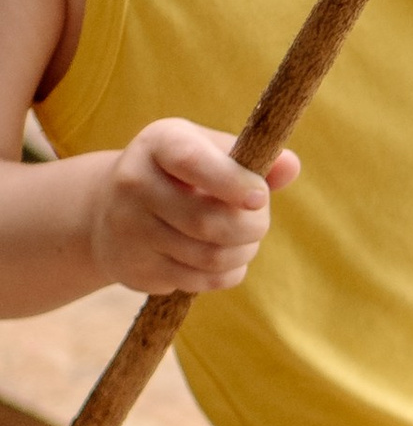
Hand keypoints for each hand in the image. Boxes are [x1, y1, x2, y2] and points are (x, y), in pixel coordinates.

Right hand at [90, 118, 298, 297]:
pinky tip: (224, 260)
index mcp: (159, 144)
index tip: (261, 198)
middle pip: (208, 221)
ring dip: (243, 253)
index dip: (232, 182)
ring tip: (245, 241)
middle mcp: (134, 183)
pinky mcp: (134, 268)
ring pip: (208, 257)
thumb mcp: (209, 150)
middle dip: (252, 227)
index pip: (192, 162)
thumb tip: (291, 167)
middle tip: (260, 223)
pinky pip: (198, 281)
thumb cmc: (180, 173)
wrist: (108, 208)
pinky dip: (226, 274)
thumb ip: (252, 158)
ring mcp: (128, 230)